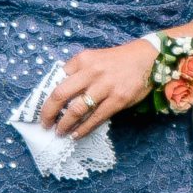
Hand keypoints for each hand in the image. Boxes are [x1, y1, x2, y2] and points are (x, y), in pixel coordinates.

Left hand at [39, 39, 158, 137]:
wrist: (149, 59)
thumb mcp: (95, 58)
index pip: (57, 78)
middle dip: (48, 112)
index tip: (43, 107)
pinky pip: (95, 118)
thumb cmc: (119, 61)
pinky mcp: (118, 100)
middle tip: (44, 123)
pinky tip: (76, 135)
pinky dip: (83, 129)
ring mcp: (105, 87)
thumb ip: (79, 72)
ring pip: (76, 109)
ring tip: (59, 131)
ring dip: (64, 124)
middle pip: (60, 94)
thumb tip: (61, 93)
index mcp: (83, 60)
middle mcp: (91, 72)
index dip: (47, 95)